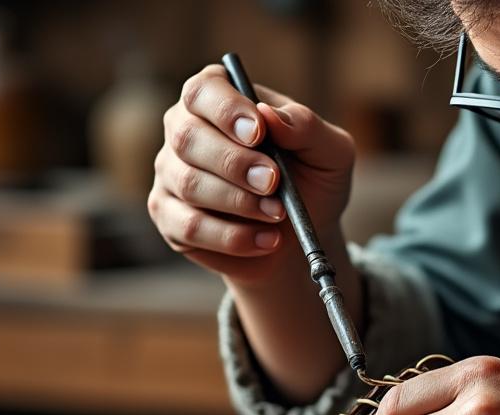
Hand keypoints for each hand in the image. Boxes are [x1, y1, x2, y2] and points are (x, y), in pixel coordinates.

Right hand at [148, 64, 354, 284]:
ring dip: (239, 202)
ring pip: (189, 184)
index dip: (227, 110)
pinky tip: (267, 240)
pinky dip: (233, 237)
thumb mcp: (330, 151)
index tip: (258, 134)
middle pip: (187, 137)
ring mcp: (171, 173)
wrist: (303, 234)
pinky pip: (189, 227)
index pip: (203, 91)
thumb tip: (269, 115)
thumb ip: (305, 126)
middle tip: (273, 182)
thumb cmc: (313, 181)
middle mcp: (185, 129)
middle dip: (235, 163)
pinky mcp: (170, 217)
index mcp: (220, 98)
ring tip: (278, 213)